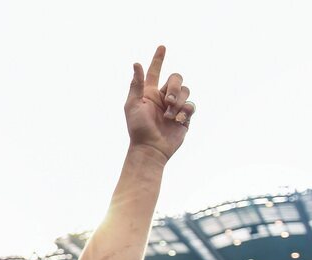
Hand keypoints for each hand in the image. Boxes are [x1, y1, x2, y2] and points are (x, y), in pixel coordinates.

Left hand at [124, 46, 194, 160]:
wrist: (151, 148)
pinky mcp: (184, 116)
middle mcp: (163, 97)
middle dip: (174, 88)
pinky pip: (191, 105)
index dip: (158, 59)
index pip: (154, 72)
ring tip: (169, 117)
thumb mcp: (133, 105)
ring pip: (186, 91)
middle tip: (168, 101)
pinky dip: (185, 111)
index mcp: (149, 93)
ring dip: (178, 103)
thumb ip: (136, 84)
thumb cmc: (138, 128)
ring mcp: (175, 106)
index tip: (162, 47)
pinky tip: (177, 121)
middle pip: (177, 78)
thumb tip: (136, 63)